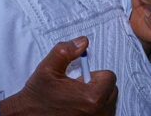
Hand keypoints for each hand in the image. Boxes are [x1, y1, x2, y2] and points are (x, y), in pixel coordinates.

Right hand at [0, 37, 117, 115]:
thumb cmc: (38, 98)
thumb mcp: (48, 68)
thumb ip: (66, 51)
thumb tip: (82, 42)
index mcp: (91, 97)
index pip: (109, 77)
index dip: (94, 74)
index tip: (82, 77)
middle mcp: (98, 114)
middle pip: (112, 91)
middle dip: (98, 86)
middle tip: (78, 88)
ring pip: (108, 104)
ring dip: (98, 99)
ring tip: (77, 100)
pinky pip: (103, 114)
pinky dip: (94, 110)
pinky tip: (79, 109)